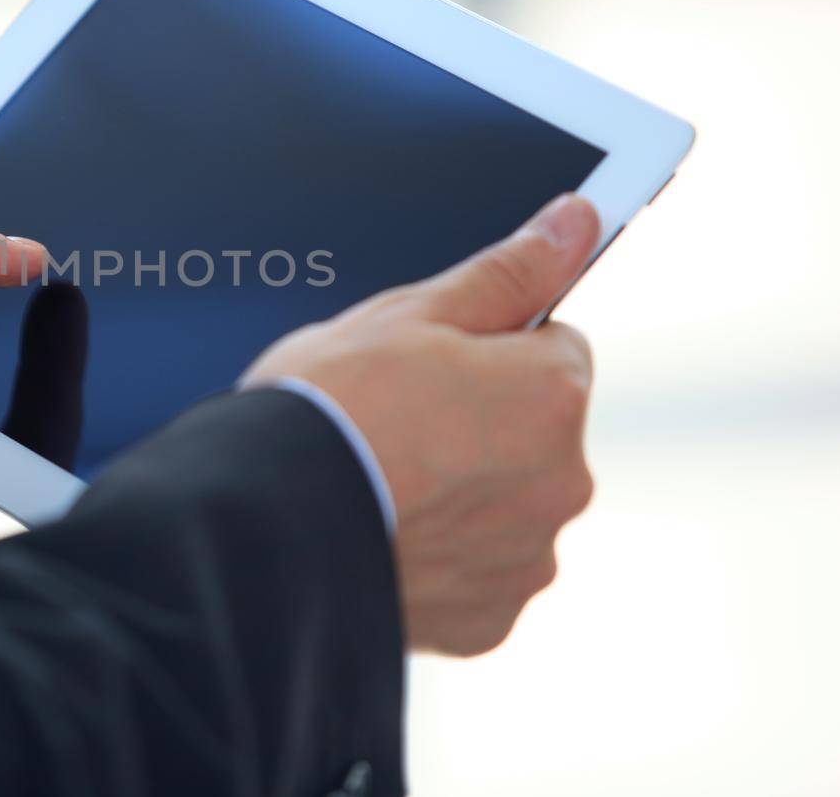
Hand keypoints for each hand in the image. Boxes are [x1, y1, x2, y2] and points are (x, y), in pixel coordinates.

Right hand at [242, 194, 600, 655]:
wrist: (264, 528)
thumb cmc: (329, 411)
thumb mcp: (408, 315)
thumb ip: (506, 272)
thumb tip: (576, 221)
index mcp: (552, 393)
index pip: (554, 350)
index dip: (486, 350)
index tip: (431, 364)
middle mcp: (562, 480)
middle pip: (533, 432)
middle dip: (480, 424)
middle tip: (394, 422)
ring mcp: (526, 556)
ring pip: (505, 504)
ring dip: (461, 493)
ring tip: (381, 481)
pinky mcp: (488, 619)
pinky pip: (476, 573)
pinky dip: (440, 557)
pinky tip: (384, 532)